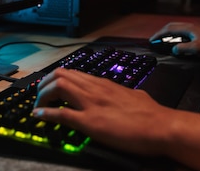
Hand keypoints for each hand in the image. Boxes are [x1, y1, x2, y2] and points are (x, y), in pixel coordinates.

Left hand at [33, 68, 173, 155]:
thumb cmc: (152, 114)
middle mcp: (96, 89)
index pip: (74, 73)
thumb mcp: (132, 96)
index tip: (50, 88)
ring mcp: (92, 104)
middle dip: (45, 84)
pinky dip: (46, 114)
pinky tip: (38, 117)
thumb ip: (120, 94)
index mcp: (104, 84)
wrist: (161, 126)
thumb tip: (119, 96)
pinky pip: (63, 114)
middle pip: (61, 74)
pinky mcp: (91, 122)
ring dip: (43, 96)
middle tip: (41, 97)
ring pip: (59, 86)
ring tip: (38, 106)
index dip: (57, 79)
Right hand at [149, 22, 199, 57]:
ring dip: (168, 35)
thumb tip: (173, 49)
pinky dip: (175, 37)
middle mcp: (190, 26)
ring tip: (163, 42)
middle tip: (155, 40)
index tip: (152, 39)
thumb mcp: (197, 48)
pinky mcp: (197, 34)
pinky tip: (176, 44)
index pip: (169, 29)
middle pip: (172, 27)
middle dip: (162, 33)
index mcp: (189, 28)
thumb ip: (183, 48)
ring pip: (177, 29)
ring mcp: (194, 29)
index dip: (159, 34)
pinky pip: (182, 33)